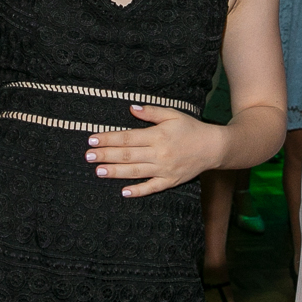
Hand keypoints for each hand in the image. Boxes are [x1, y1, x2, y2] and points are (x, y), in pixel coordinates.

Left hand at [85, 105, 225, 196]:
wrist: (213, 147)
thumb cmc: (191, 128)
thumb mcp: (172, 114)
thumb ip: (151, 112)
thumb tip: (131, 108)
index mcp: (158, 136)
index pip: (127, 138)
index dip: (109, 139)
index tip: (93, 139)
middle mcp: (159, 154)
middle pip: (127, 155)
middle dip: (106, 155)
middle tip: (88, 156)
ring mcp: (164, 170)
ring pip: (135, 172)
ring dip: (115, 172)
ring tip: (98, 171)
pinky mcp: (170, 181)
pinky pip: (152, 188)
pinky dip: (138, 191)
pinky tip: (124, 192)